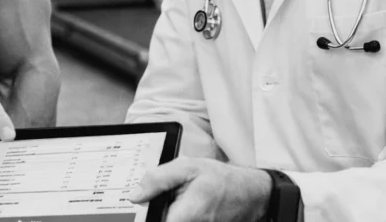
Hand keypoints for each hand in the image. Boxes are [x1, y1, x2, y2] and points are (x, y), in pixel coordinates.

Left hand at [127, 157, 271, 221]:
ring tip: (177, 199)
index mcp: (186, 214)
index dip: (145, 216)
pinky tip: (181, 206)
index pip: (157, 221)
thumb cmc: (222, 179)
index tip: (138, 210)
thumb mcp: (189, 168)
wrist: (251, 195)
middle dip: (154, 211)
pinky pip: (178, 221)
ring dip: (165, 212)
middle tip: (160, 197)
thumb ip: (159, 179)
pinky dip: (176, 214)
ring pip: (169, 220)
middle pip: (161, 220)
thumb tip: (134, 195)